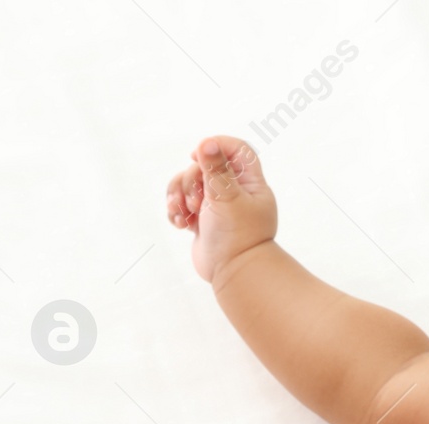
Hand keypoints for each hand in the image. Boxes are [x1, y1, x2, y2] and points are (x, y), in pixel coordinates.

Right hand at [165, 134, 276, 282]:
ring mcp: (217, 207)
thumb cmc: (237, 237)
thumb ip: (216, 169)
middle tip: (196, 203)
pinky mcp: (203, 220)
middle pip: (205, 166)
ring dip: (179, 196)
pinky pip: (182, 204)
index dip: (217, 146)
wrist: (235, 275)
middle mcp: (236, 192)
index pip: (237, 150)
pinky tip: (180, 224)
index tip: (198, 155)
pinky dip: (177, 211)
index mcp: (251, 184)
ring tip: (182, 213)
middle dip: (191, 180)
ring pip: (188, 184)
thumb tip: (208, 143)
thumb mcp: (226, 198)